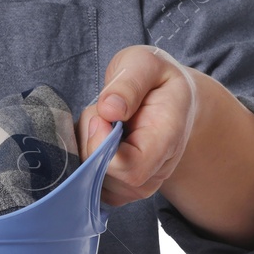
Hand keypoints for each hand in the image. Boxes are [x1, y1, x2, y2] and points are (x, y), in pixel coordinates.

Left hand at [77, 44, 198, 207]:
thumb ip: (129, 83)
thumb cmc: (155, 79)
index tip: (100, 115)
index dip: (102, 146)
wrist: (170, 100)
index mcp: (167, 139)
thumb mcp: (145, 63)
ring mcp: (138, 186)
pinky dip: (83, 160)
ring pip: (92, 181)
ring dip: (85, 149)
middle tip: (100, 112)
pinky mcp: (119, 190)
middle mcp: (156, 171)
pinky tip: (97, 139)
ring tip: (104, 123)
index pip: (131, 169)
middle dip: (89, 141)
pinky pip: (88, 185)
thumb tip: (109, 110)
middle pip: (105, 176)